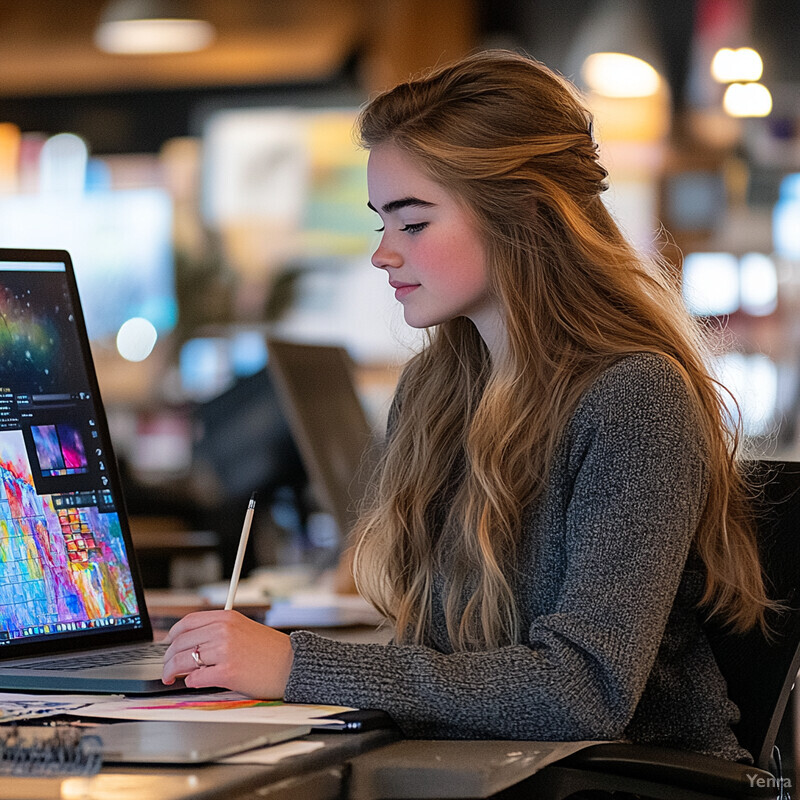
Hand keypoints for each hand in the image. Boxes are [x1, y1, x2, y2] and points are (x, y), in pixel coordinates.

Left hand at [161, 610, 293, 697]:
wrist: (291, 665)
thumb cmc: (270, 650)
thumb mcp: (244, 628)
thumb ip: (219, 630)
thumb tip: (192, 643)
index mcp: (227, 617)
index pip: (187, 622)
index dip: (172, 635)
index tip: (167, 644)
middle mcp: (223, 631)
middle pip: (180, 642)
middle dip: (168, 657)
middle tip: (167, 666)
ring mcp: (224, 651)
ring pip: (183, 661)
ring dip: (172, 671)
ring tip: (172, 677)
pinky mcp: (227, 672)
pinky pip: (196, 678)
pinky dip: (190, 682)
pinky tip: (193, 682)